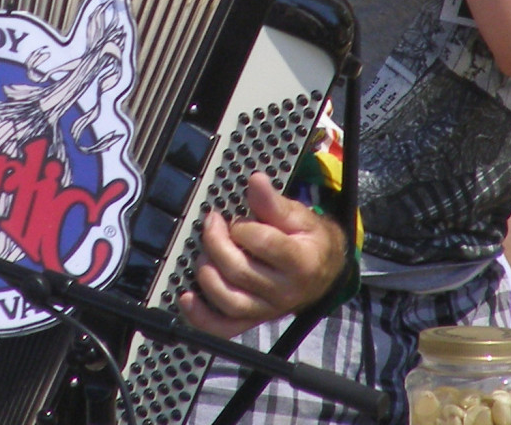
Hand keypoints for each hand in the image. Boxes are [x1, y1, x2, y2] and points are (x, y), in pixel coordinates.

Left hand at [179, 173, 347, 337]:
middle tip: (213, 224)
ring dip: (207, 273)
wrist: (323, 270)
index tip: (238, 219)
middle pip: (239, 271)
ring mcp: (268, 310)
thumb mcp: (298, 216)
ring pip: (228, 300)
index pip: (263, 243)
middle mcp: (285, 292)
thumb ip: (273, 203)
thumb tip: (256, 181)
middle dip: (217, 242)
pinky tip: (187, 296)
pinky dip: (201, 316)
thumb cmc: (307, 240)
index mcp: (301, 262)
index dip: (243, 226)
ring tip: (205, 253)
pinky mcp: (253, 320)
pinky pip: (224, 328)